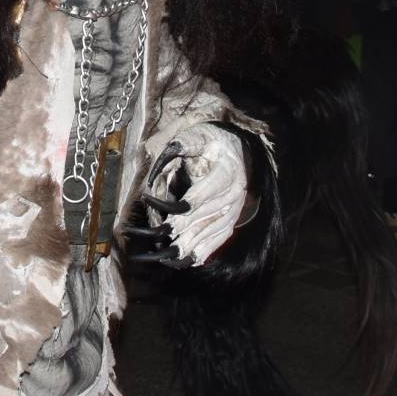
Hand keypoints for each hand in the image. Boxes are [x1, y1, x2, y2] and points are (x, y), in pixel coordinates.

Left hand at [129, 125, 249, 267]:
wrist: (240, 152)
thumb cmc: (215, 143)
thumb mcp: (201, 135)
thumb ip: (184, 144)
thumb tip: (165, 158)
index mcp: (228, 172)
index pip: (203, 194)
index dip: (179, 204)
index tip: (155, 206)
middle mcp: (235, 194)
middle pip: (206, 216)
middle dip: (182, 227)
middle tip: (160, 234)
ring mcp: (236, 209)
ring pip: (212, 231)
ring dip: (191, 245)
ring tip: (168, 255)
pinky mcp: (232, 219)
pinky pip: (220, 239)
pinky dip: (204, 251)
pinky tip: (188, 260)